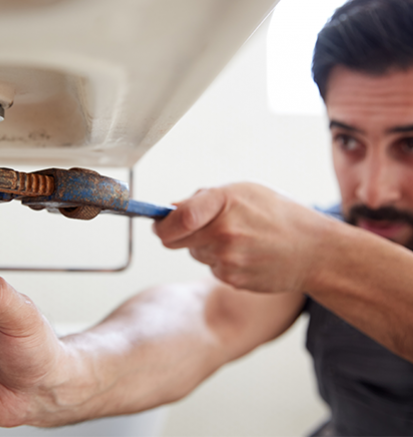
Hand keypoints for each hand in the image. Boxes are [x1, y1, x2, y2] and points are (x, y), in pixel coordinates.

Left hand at [153, 183, 334, 292]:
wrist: (314, 251)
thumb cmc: (279, 216)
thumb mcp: (243, 192)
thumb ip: (203, 199)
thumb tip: (170, 210)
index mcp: (225, 202)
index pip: (178, 217)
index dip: (161, 222)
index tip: (158, 223)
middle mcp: (224, 232)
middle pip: (174, 240)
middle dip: (177, 234)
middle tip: (194, 227)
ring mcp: (227, 259)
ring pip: (193, 254)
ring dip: (203, 246)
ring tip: (235, 238)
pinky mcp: (232, 280)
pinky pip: (211, 268)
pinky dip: (220, 261)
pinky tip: (244, 254)